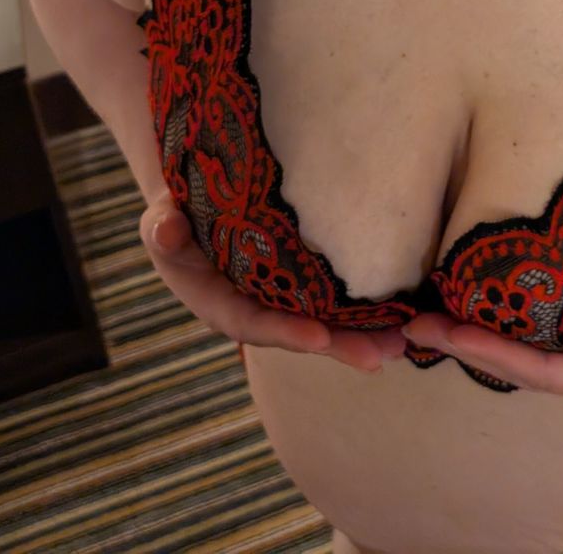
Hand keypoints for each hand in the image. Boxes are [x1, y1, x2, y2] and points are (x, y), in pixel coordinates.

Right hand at [139, 190, 404, 373]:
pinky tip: (400, 314)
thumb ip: (162, 228)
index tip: (321, 339)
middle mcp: (252, 309)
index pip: (253, 323)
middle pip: (298, 333)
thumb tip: (165, 230)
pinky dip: (363, 310)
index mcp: (218, 303)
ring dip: (361, 335)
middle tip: (381, 357)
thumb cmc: (175, 214)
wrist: (194, 206)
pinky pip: (330, 301)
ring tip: (402, 344)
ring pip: (321, 322)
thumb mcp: (160, 220)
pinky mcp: (298, 284)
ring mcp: (277, 299)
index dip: (286, 331)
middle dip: (338, 346)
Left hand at [400, 290, 562, 403]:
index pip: (538, 371)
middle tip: (413, 323)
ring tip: (425, 308)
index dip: (493, 354)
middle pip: (513, 362)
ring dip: (472, 330)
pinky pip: (530, 327)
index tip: (451, 334)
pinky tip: (469, 288)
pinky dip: (497, 312)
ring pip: (515, 346)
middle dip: (464, 344)